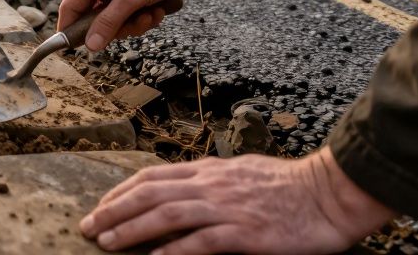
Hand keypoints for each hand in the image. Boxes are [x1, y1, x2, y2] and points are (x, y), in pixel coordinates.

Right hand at [57, 0, 194, 50]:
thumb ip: (108, 23)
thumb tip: (90, 44)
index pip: (70, 8)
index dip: (71, 30)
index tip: (77, 49)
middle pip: (95, 18)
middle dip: (118, 26)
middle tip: (135, 24)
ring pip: (114, 20)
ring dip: (134, 23)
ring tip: (151, 14)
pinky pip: (128, 15)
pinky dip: (142, 17)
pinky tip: (157, 10)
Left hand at [79, 148, 395, 254]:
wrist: (330, 194)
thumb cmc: (289, 187)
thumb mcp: (240, 174)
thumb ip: (210, 182)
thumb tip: (182, 190)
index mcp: (209, 171)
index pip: (152, 177)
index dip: (121, 191)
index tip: (100, 205)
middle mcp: (211, 185)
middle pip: (149, 193)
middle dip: (113, 210)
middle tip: (87, 226)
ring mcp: (227, 208)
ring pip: (166, 214)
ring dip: (131, 228)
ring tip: (106, 242)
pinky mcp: (246, 233)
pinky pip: (201, 242)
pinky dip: (173, 250)